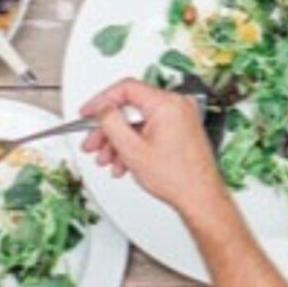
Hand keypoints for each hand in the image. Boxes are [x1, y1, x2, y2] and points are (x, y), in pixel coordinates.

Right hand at [79, 77, 225, 216]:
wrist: (200, 197)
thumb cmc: (177, 177)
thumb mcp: (132, 149)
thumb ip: (111, 123)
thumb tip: (102, 109)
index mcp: (167, 104)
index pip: (126, 89)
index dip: (101, 100)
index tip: (88, 113)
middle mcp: (177, 105)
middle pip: (131, 108)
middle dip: (108, 129)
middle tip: (93, 143)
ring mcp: (181, 117)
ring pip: (139, 122)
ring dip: (119, 141)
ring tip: (107, 159)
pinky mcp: (181, 129)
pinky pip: (151, 130)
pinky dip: (135, 144)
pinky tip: (124, 162)